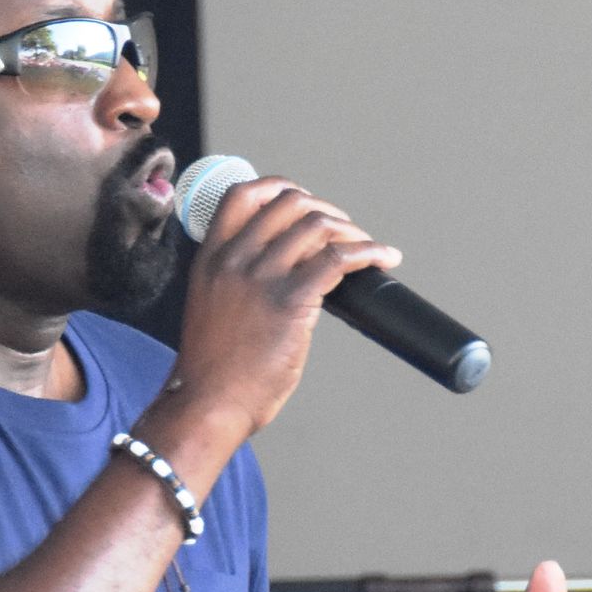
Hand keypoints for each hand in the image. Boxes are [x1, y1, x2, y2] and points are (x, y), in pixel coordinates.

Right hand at [174, 177, 400, 434]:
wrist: (207, 403)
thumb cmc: (211, 369)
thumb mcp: (209, 307)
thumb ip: (233, 281)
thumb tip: (281, 270)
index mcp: (209, 259)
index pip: (241, 195)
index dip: (278, 187)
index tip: (302, 198)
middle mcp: (233, 260)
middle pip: (287, 202)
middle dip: (323, 209)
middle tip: (341, 228)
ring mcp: (261, 278)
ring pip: (316, 225)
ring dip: (350, 230)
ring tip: (365, 246)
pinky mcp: (290, 301)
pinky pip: (339, 259)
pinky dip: (369, 252)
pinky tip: (384, 258)